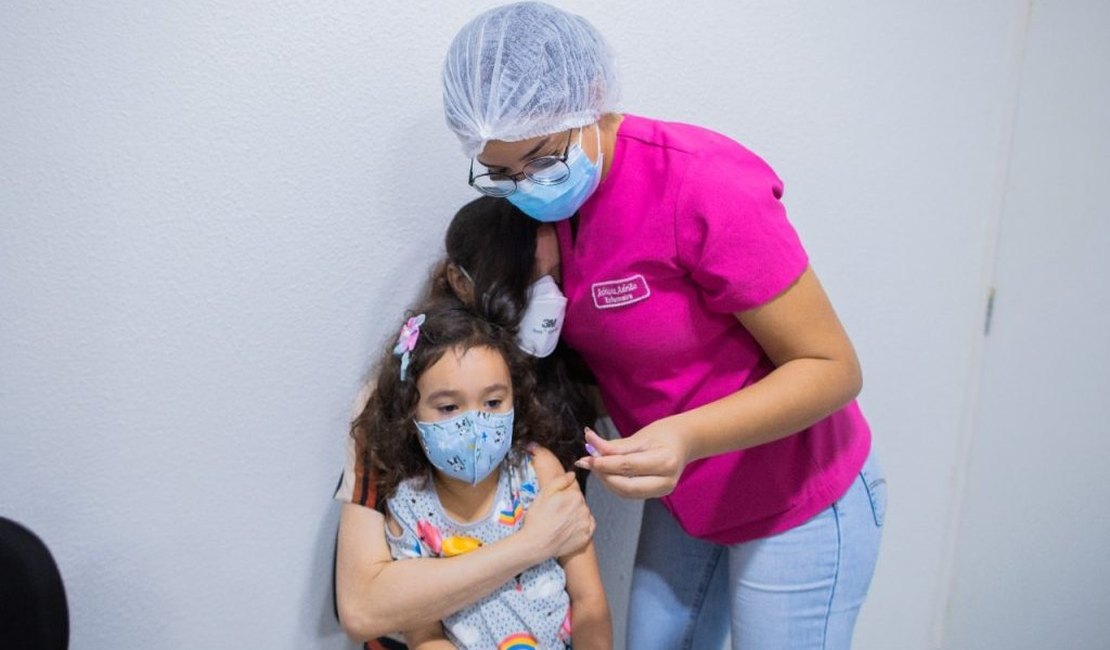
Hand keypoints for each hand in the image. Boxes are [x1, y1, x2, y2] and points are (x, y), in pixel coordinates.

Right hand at [521, 471, 594, 557]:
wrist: (536, 544)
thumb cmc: (538, 518)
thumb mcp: (544, 493)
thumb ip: (561, 480)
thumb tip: (572, 474)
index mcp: (575, 495)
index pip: (573, 489)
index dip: (563, 495)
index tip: (555, 503)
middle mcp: (584, 508)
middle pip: (579, 501)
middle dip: (570, 505)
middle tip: (555, 514)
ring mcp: (586, 523)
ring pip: (583, 514)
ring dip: (576, 515)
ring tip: (560, 523)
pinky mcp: (586, 536)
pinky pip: (587, 527)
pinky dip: (580, 527)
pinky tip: (568, 530)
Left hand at [575, 422, 690, 498]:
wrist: (684, 442)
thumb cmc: (663, 434)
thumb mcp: (640, 436)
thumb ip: (614, 445)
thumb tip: (589, 443)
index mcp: (665, 461)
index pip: (628, 466)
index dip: (605, 463)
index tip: (587, 456)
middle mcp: (666, 481)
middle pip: (627, 486)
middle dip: (604, 476)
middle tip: (588, 462)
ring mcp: (662, 491)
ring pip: (626, 493)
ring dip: (607, 481)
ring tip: (594, 466)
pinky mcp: (656, 494)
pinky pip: (630, 493)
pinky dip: (615, 484)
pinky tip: (605, 472)